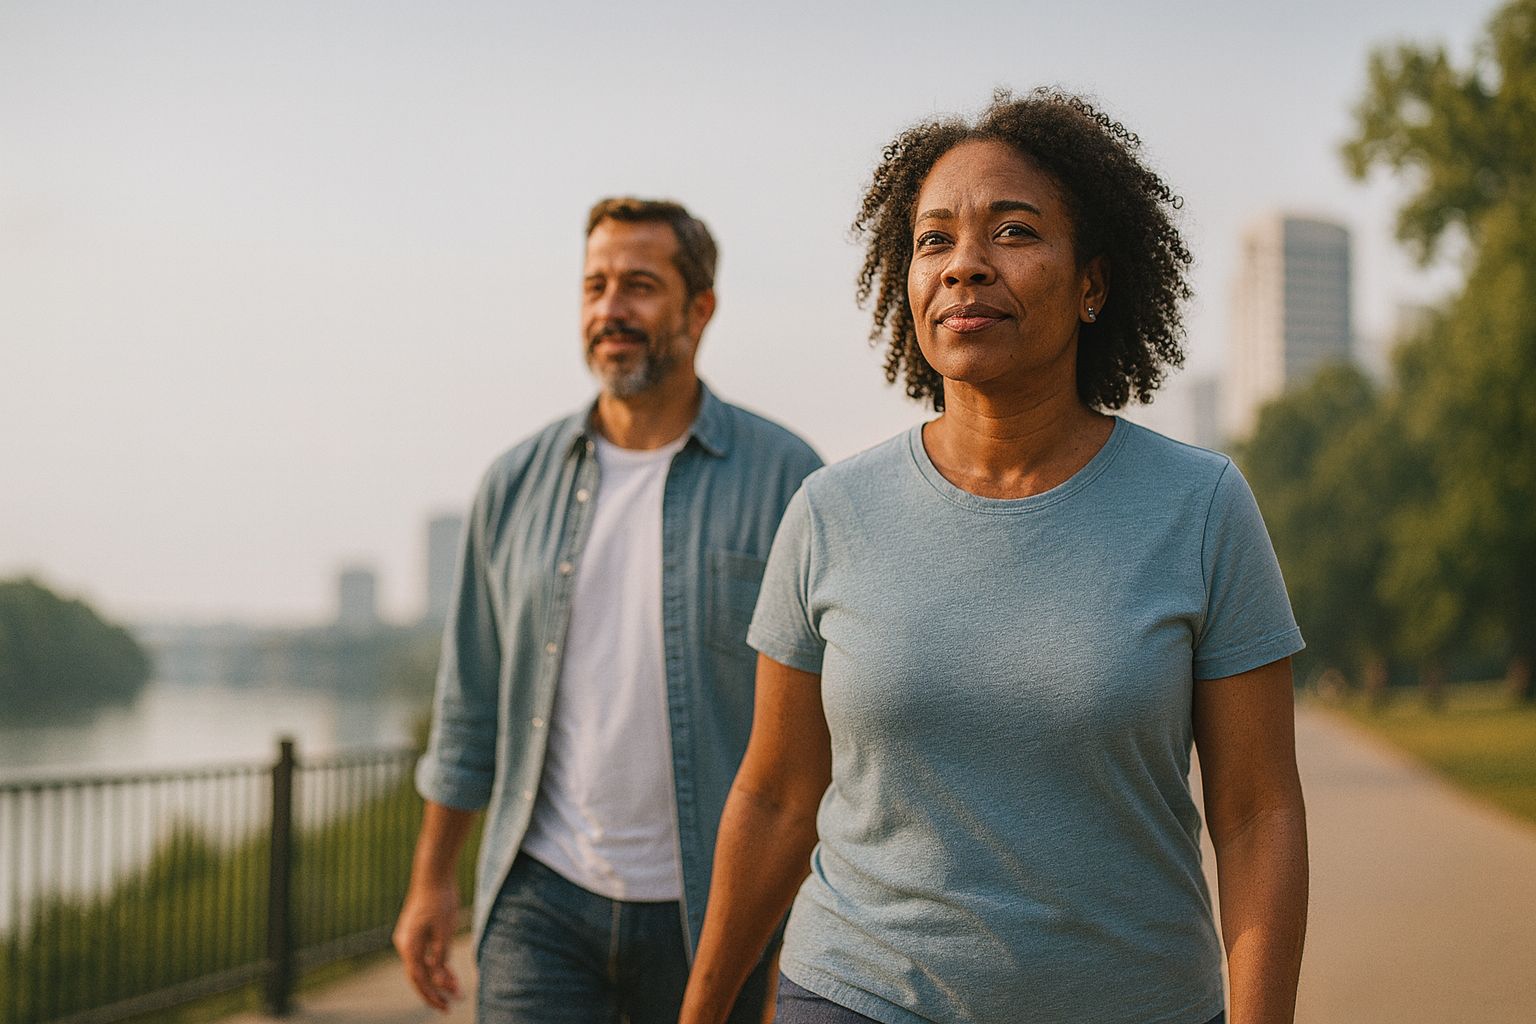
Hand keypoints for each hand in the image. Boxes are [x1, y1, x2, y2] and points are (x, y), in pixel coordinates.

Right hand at [393, 879, 462, 1010]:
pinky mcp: (415, 932)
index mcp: (409, 946)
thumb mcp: (444, 931)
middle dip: (434, 991)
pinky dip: (435, 964)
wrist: (433, 874)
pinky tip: (449, 972)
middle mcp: (405, 944)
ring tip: (456, 989)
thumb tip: (440, 979)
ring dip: (438, 977)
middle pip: (418, 975)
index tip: (446, 1006)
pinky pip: (423, 954)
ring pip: (422, 965)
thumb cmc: (441, 900)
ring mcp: (408, 938)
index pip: (419, 979)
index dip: (432, 995)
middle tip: (450, 1005)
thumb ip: (440, 956)